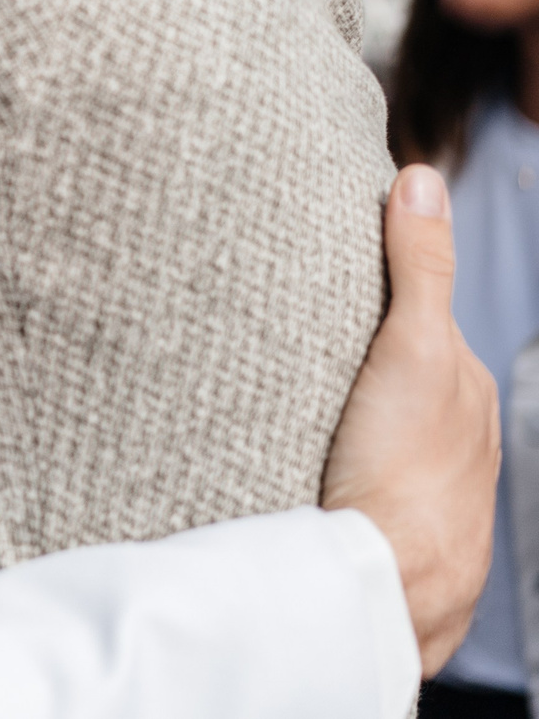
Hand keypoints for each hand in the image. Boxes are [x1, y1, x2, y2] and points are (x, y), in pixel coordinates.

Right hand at [322, 163, 498, 676]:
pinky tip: (313, 464)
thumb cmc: (403, 465)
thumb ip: (419, 266)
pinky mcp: (397, 528)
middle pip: (402, 375)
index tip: (322, 278)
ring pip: (386, 429)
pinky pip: (369, 477)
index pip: (419, 318)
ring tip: (295, 403)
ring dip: (351, 417)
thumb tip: (421, 179)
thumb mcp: (410, 346)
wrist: (391, 583)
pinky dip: (345, 462)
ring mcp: (433, 486)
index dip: (374, 294)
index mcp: (467, 387)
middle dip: (359, 360)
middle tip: (300, 345)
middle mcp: (462, 436)